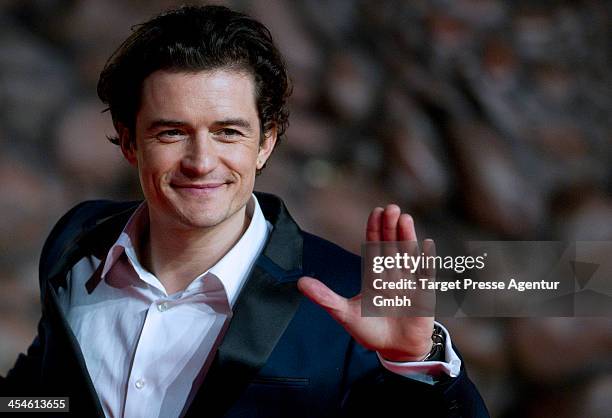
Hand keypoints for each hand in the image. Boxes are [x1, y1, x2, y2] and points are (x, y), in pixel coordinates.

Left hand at [297, 204, 434, 361]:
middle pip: (391, 245)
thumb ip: (325, 297)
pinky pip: (425, 274)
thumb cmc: (371, 331)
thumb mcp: (344, 313)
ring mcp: (408, 282)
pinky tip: (426, 245)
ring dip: (406, 237)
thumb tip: (300, 283)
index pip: (375, 246)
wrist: (396, 350)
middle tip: (390, 208)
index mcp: (374, 275)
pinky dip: (426, 260)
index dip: (375, 229)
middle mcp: (392, 274)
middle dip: (390, 227)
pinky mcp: (423, 294)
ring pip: (407, 254)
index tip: (376, 212)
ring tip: (404, 218)